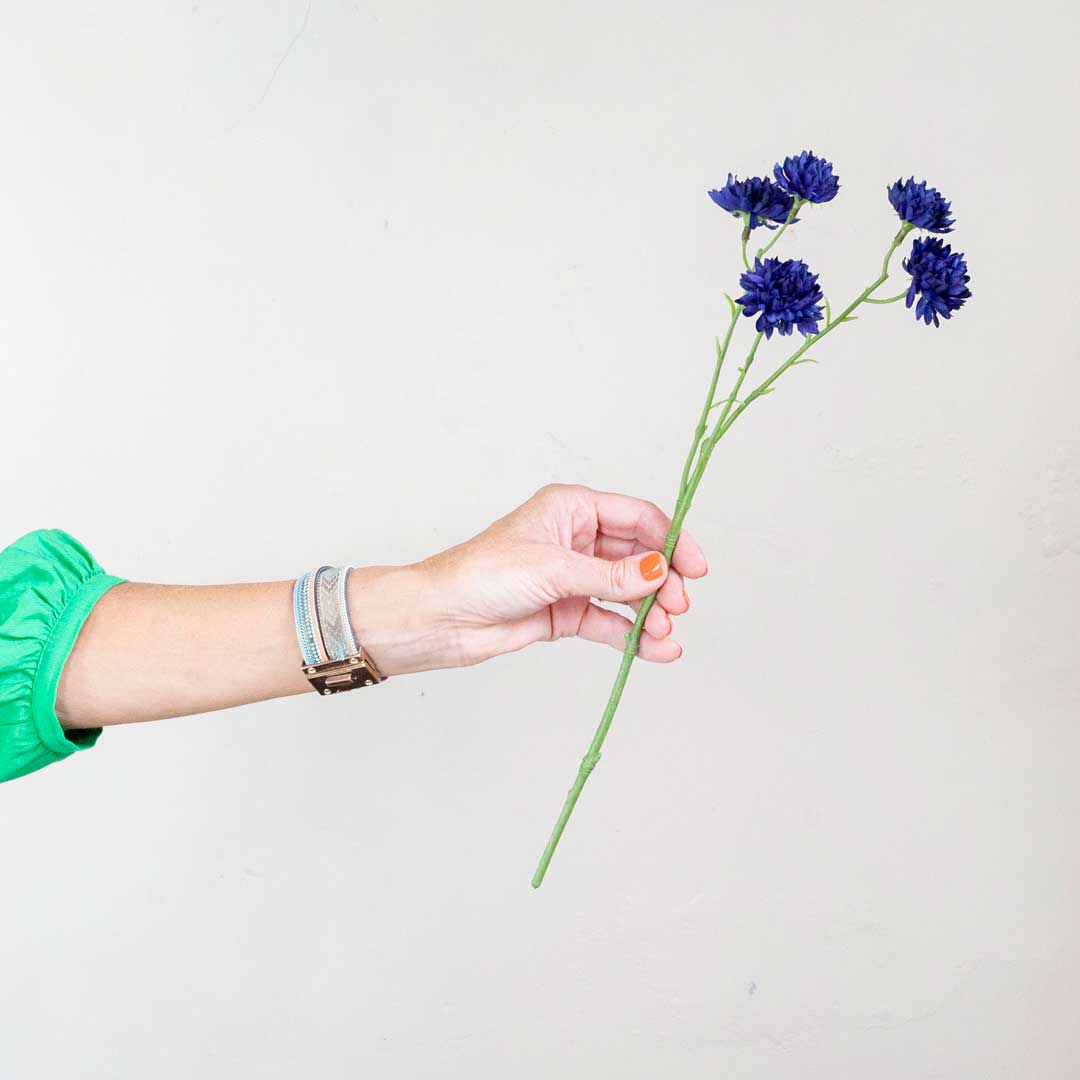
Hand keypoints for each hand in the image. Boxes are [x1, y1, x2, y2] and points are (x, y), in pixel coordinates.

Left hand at [349, 484, 708, 675]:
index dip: (671, 541)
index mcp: (572, 508)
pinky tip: (656, 649)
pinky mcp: (565, 612)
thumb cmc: (482, 575)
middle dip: (663, 581)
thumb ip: (611, 575)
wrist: (441, 618)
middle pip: (639, 556)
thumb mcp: (554, 569)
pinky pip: (610, 621)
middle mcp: (576, 539)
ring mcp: (573, 577)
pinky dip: (633, 635)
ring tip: (666, 633)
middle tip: (678, 606)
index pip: (638, 517)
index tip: (695, 568)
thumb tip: (659, 572)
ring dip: (651, 612)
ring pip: (628, 591)